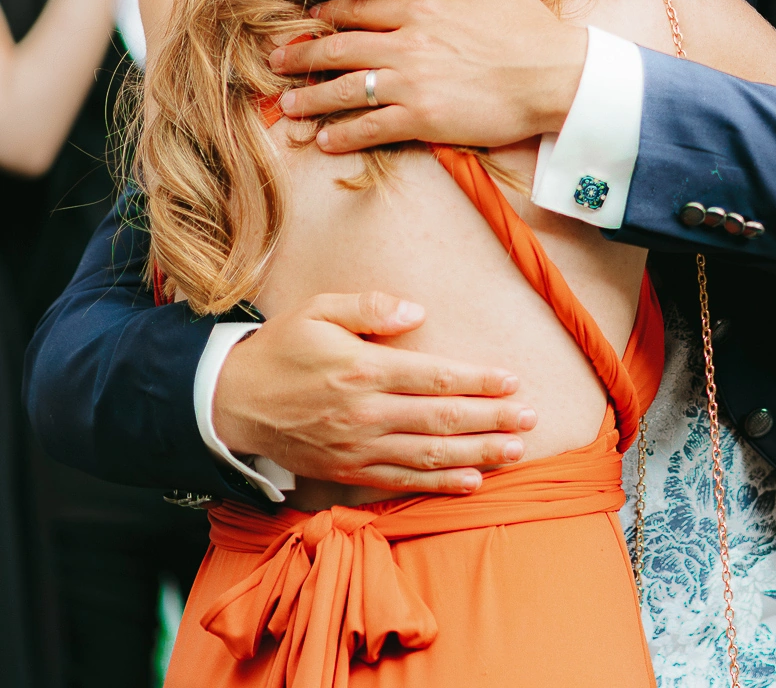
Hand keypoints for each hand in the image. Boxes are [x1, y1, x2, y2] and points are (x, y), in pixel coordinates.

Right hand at [213, 292, 535, 492]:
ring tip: (515, 451)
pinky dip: (439, 484)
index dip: (478, 380)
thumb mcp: (318, 310)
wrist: (229, 401)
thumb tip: (417, 312)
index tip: (513, 381)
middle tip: (531, 418)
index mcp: (362, 369)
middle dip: (492, 419)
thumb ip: (369, 306)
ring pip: (429, 454)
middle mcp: (365, 412)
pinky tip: (472, 482)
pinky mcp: (347, 470)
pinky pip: (401, 481)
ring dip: (477, 454)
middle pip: (441, 418)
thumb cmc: (281, 349)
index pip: (435, 377)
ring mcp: (357, 446)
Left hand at [269, 0, 587, 151]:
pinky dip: (343, 134)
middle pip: (340, 48)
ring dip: (311, 99)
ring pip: (345, 90)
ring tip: (289, 107)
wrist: (557, 75)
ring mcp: (413, 84)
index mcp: (425, 9)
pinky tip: (326, 140)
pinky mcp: (424, 119)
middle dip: (302, 55)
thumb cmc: (533, 30)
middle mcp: (409, 45)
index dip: (330, 14)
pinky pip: (370, 127)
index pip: (362, 9)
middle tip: (276, 61)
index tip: (310, 20)